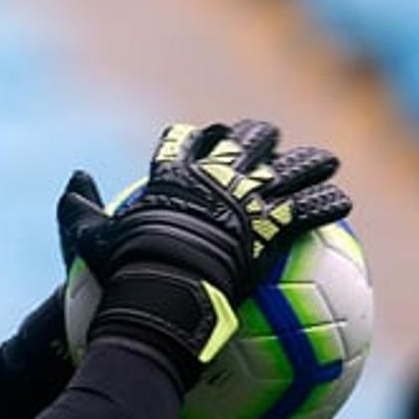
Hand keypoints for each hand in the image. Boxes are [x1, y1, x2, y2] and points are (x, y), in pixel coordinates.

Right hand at [55, 120, 350, 386]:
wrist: (161, 286)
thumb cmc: (122, 270)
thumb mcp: (89, 239)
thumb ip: (81, 209)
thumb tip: (75, 178)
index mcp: (173, 178)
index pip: (185, 144)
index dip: (201, 137)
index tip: (213, 132)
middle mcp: (214, 179)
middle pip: (243, 143)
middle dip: (260, 136)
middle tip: (273, 138)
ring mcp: (245, 200)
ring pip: (285, 168)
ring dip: (308, 161)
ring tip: (328, 161)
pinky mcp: (270, 225)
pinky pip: (305, 209)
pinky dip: (325, 202)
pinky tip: (342, 201)